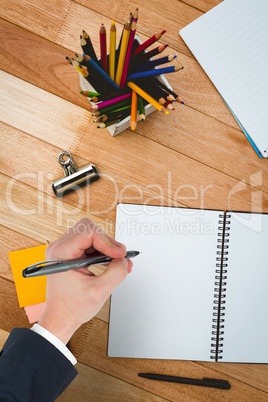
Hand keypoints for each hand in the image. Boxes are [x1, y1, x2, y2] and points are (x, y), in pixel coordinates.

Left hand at [38, 218, 131, 343]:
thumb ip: (115, 273)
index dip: (107, 241)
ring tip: (118, 261)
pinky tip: (111, 263)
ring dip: (107, 246)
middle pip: (89, 229)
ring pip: (91, 235)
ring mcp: (64, 250)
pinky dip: (103, 251)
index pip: (87, 233)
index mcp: (60, 253)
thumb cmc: (71, 308)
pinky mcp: (71, 254)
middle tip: (119, 256)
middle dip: (107, 241)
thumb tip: (123, 260)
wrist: (61, 318)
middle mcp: (60, 248)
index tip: (118, 254)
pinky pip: (90, 244)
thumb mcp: (99, 291)